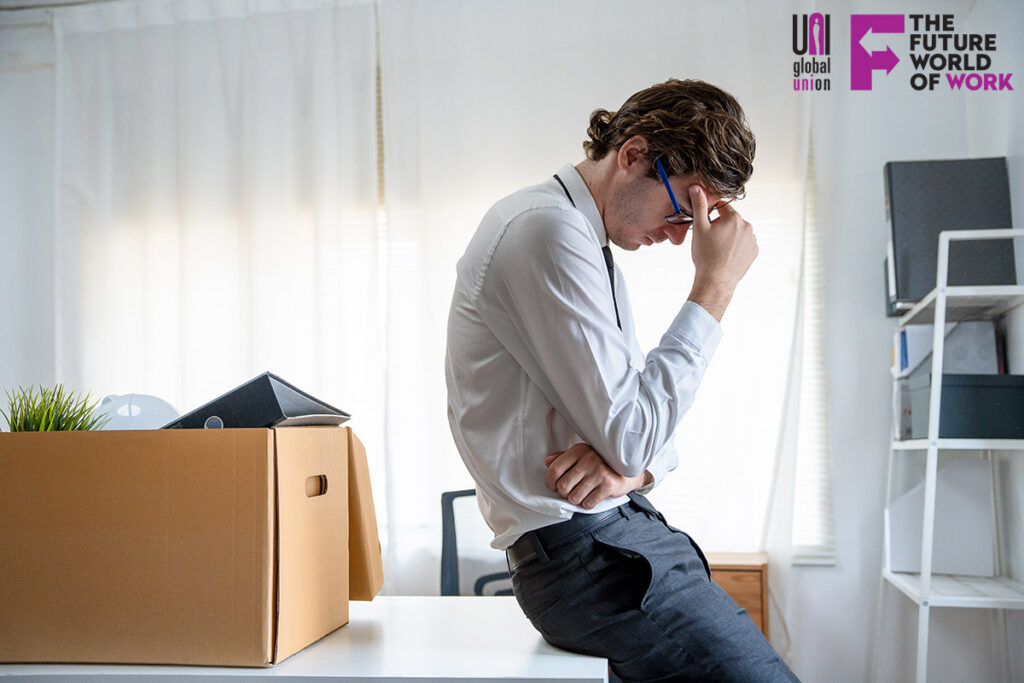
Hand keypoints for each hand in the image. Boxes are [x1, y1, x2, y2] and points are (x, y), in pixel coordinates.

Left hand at [544, 443, 650, 509]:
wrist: (627, 469)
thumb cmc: (600, 462)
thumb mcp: (581, 455)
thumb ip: (563, 458)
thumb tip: (547, 462)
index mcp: (578, 451)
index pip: (554, 470)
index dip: (550, 482)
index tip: (554, 486)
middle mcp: (588, 460)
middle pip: (562, 486)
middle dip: (564, 493)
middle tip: (570, 491)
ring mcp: (598, 473)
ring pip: (574, 497)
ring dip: (576, 499)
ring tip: (582, 493)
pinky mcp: (607, 485)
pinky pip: (588, 503)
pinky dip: (587, 503)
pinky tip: (592, 496)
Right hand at [686, 185, 757, 320]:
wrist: (716, 281)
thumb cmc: (706, 256)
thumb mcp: (699, 228)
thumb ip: (700, 206)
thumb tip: (697, 188)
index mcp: (734, 218)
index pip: (722, 208)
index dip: (712, 216)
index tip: (706, 226)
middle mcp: (747, 227)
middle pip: (730, 220)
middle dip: (721, 226)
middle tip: (710, 240)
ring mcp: (752, 240)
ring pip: (737, 232)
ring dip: (729, 236)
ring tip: (718, 250)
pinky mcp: (754, 252)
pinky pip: (744, 244)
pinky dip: (736, 247)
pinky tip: (726, 255)